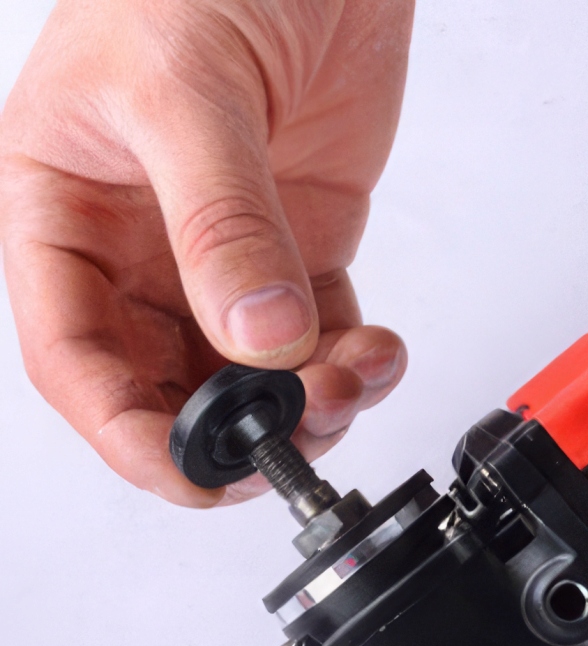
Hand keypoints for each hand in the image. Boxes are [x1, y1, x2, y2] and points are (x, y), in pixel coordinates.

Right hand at [0, 0, 411, 501]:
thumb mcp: (188, 85)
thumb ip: (221, 220)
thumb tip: (255, 338)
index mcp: (60, 208)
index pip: (73, 357)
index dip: (127, 431)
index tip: (194, 467)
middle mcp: (131, 244)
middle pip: (161, 387)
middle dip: (229, 430)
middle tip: (290, 440)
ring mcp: (216, 248)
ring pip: (244, 378)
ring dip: (302, 407)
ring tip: (349, 382)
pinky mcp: (294, 239)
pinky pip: (315, 339)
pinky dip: (350, 365)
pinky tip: (376, 352)